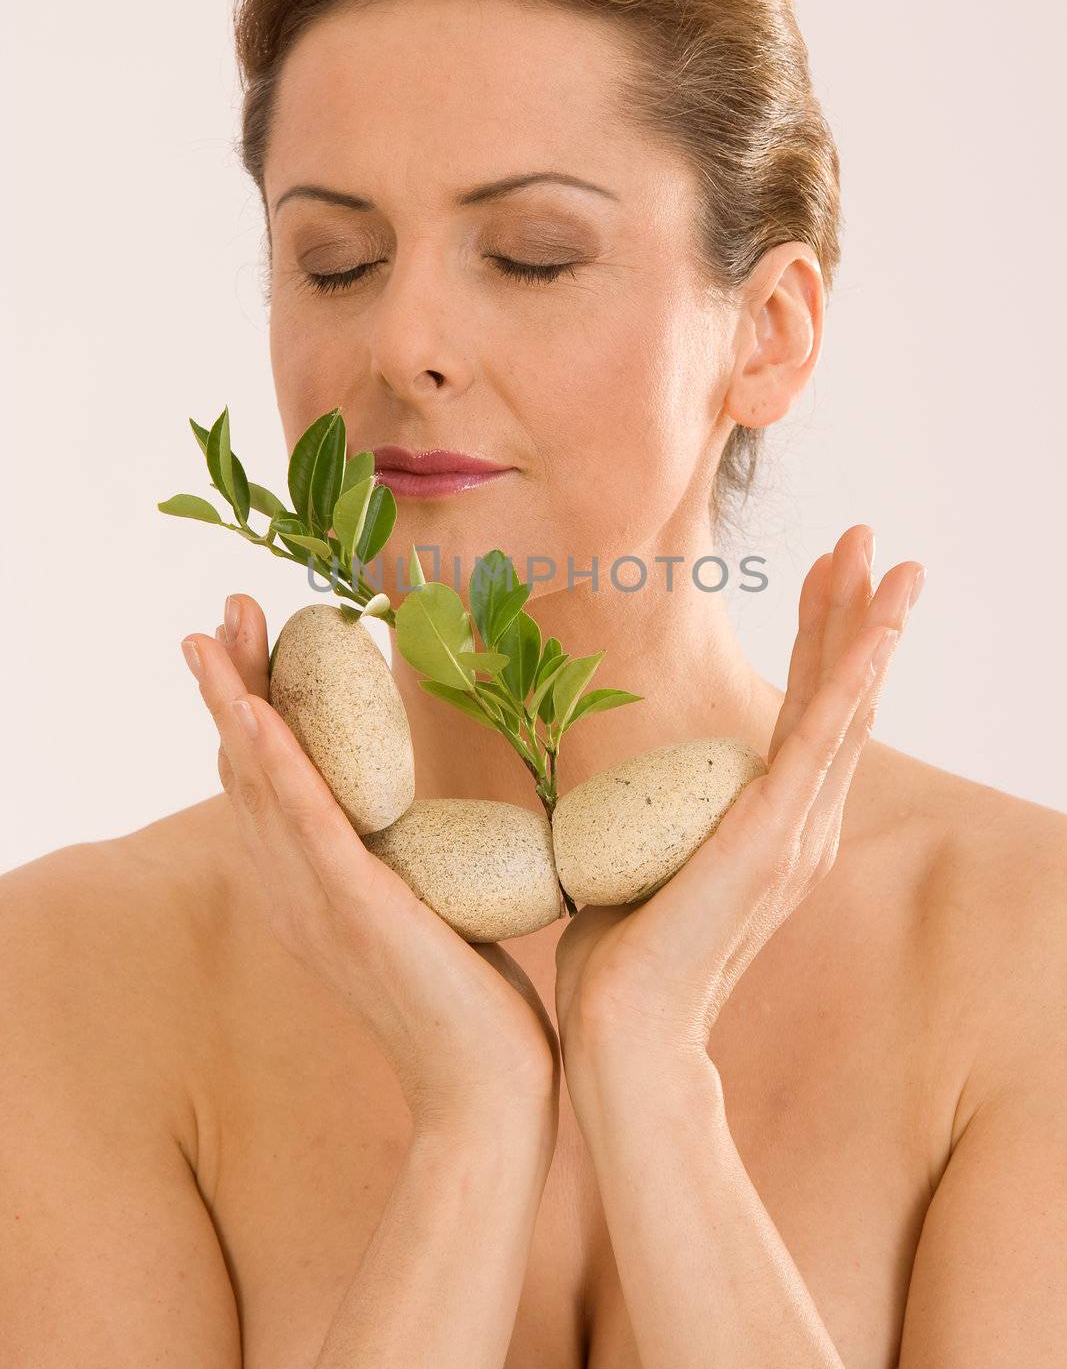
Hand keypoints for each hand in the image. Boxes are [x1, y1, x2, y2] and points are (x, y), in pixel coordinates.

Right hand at [181, 593, 559, 1137]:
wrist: (488, 1087)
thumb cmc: (469, 1000)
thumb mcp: (425, 907)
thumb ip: (409, 858)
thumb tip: (437, 814)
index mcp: (309, 887)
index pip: (263, 781)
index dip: (249, 709)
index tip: (253, 641)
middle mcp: (295, 890)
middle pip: (244, 769)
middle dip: (230, 685)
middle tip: (224, 613)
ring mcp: (317, 899)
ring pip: (259, 783)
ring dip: (235, 702)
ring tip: (215, 636)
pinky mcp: (352, 908)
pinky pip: (304, 822)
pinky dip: (275, 763)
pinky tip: (256, 713)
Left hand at [552, 523, 924, 1074]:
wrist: (621, 1031)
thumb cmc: (618, 960)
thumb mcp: (639, 862)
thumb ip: (654, 822)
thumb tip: (616, 798)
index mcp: (772, 829)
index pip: (807, 716)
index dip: (821, 641)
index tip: (823, 577)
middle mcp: (800, 827)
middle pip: (840, 697)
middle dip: (854, 612)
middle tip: (868, 541)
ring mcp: (796, 832)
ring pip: (845, 706)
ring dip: (866, 625)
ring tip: (888, 556)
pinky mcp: (776, 836)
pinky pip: (826, 739)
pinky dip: (856, 676)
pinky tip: (878, 626)